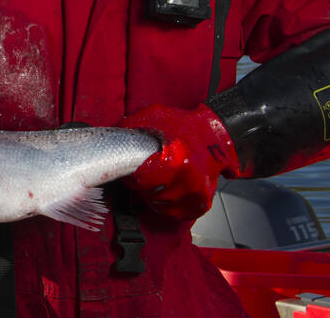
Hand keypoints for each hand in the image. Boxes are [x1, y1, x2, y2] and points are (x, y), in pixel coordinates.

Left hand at [118, 104, 240, 220]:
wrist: (215, 132)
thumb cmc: (185, 123)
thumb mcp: (153, 116)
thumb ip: (132, 126)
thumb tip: (114, 139)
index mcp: (177, 162)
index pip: (141, 181)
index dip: (132, 176)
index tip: (132, 170)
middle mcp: (189, 181)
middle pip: (150, 195)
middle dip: (143, 186)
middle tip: (145, 174)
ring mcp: (197, 194)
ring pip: (162, 206)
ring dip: (154, 196)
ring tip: (156, 180)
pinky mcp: (202, 202)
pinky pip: (176, 213)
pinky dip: (168, 206)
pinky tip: (166, 191)